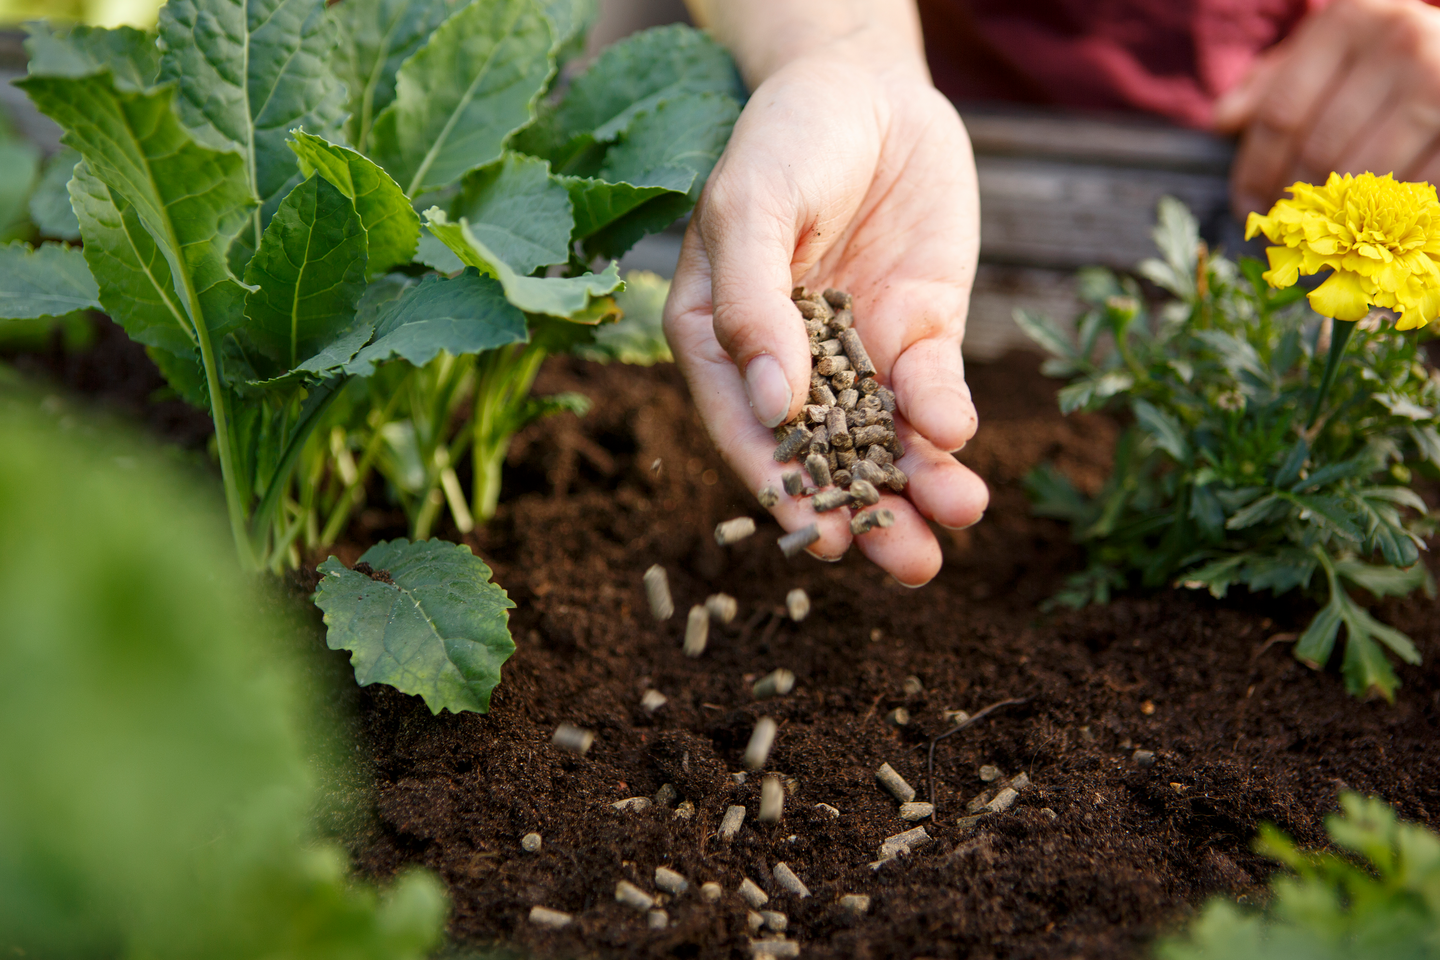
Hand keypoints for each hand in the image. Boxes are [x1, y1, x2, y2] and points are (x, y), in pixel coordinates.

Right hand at [663, 44, 987, 586]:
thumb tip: (775, 406)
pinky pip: (932, 388)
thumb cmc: (785, 138)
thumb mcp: (751, 207)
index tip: (824, 538)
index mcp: (723, 341)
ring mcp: (857, 351)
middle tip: (910, 564)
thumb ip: (751, 303)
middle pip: (824, 455)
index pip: (748, 429)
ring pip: (886, 438)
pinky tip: (957, 437)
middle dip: (869, 512)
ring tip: (955, 520)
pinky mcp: (919, 331)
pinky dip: (945, 415)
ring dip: (920, 483)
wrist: (866, 84)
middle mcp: (789, 362)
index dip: (783, 487)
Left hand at [1215, 0, 1439, 218]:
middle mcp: (1398, 42)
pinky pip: (1418, 186)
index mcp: (1348, 23)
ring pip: (1363, 175)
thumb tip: (1224, 121)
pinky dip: (1389, 217)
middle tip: (1283, 231)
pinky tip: (1372, 230)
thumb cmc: (1386, 56)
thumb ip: (1273, 84)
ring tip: (1320, 236)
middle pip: (1317, 150)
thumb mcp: (1328, 51)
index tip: (1246, 208)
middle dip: (1292, 202)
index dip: (1254, 172)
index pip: (1279, 115)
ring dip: (1336, 218)